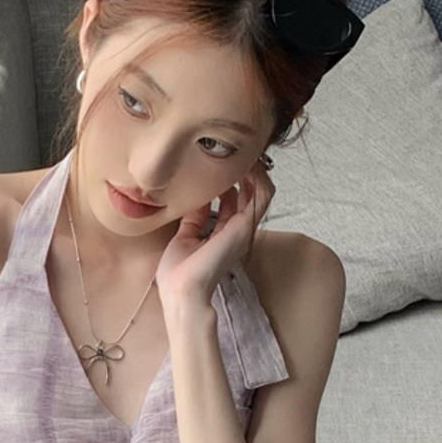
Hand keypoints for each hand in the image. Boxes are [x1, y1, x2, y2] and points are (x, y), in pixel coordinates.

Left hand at [153, 156, 274, 309]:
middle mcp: (238, 229)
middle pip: (252, 192)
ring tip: (243, 152)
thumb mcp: (185, 236)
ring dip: (255, 169)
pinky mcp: (244, 226)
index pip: (236, 199)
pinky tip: (247, 163)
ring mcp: (243, 228)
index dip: (231, 179)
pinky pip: (262, 194)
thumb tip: (197, 199)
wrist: (181, 290)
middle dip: (245, 170)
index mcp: (224, 233)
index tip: (220, 163)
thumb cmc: (179, 273)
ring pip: (262, 190)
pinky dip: (258, 176)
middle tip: (235, 151)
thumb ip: (194, 218)